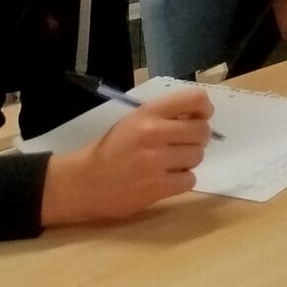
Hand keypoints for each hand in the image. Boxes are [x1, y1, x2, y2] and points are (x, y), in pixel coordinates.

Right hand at [40, 89, 212, 226]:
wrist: (83, 182)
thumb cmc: (111, 148)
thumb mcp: (135, 121)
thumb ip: (165, 116)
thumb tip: (201, 116)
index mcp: (148, 113)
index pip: (195, 99)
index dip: (204, 109)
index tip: (199, 117)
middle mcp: (153, 133)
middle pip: (202, 131)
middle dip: (197, 139)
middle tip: (182, 145)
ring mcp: (155, 161)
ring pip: (197, 156)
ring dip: (187, 161)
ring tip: (168, 164)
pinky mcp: (156, 187)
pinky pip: (190, 180)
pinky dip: (181, 181)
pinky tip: (164, 180)